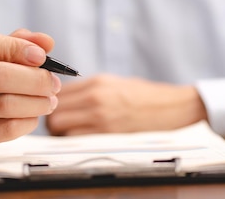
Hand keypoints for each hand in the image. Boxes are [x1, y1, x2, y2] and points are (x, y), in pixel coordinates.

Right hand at [0, 28, 60, 157]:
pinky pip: (4, 129)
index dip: (13, 47)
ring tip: (50, 99)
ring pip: (3, 104)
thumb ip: (17, 42)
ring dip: (36, 101)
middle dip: (34, 79)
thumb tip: (46, 42)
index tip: (40, 56)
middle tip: (54, 83)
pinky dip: (27, 120)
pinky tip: (34, 115)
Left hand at [46, 74, 207, 135]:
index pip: (57, 92)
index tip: (55, 110)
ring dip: (60, 134)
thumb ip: (88, 89)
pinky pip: (76, 140)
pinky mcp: (108, 134)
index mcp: (97, 82)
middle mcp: (95, 97)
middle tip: (59, 126)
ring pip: (60, 127)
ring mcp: (101, 116)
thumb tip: (63, 97)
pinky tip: (82, 141)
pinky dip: (73, 142)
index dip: (52, 103)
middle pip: (54, 111)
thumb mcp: (114, 83)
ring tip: (70, 134)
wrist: (172, 107)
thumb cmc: (144, 96)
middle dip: (52, 121)